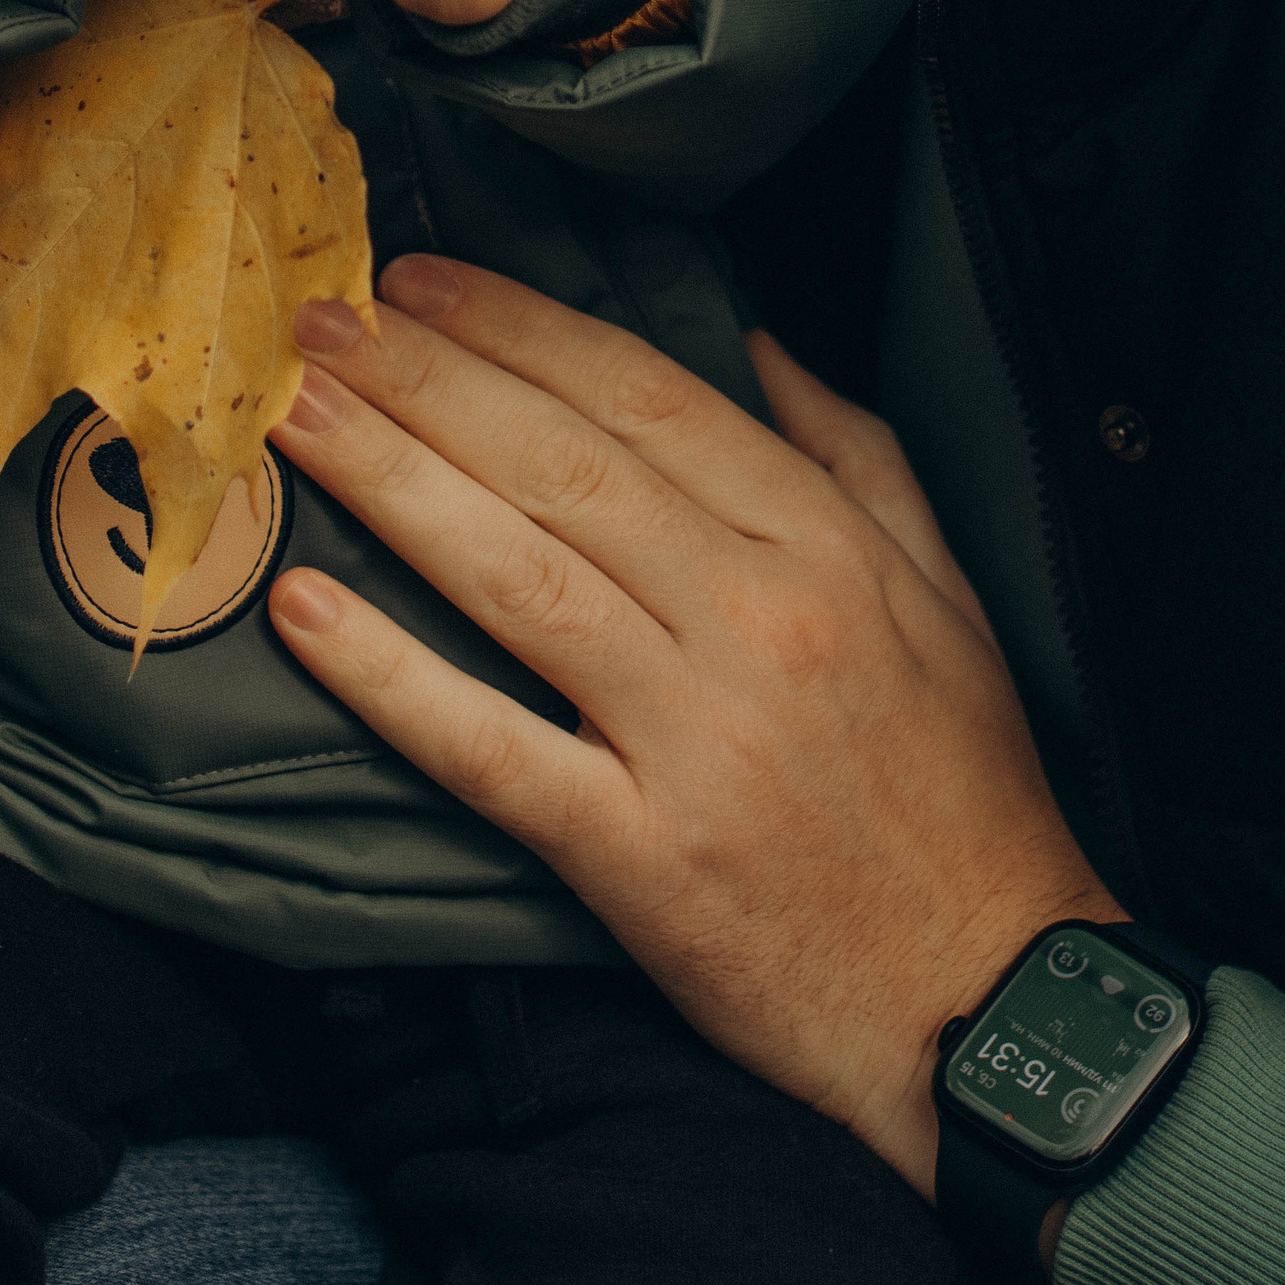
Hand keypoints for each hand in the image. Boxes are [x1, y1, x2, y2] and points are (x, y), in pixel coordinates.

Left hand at [263, 262, 1119, 1194]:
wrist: (989, 1002)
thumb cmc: (963, 796)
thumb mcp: (949, 593)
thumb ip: (856, 453)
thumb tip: (761, 344)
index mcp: (820, 548)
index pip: (643, 396)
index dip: (519, 329)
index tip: (422, 282)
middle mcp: (752, 622)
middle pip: (556, 465)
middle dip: (424, 378)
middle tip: (317, 322)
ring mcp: (690, 740)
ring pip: (510, 575)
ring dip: (387, 483)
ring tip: (294, 419)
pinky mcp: (637, 857)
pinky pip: (490, 749)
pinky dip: (390, 678)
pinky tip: (305, 612)